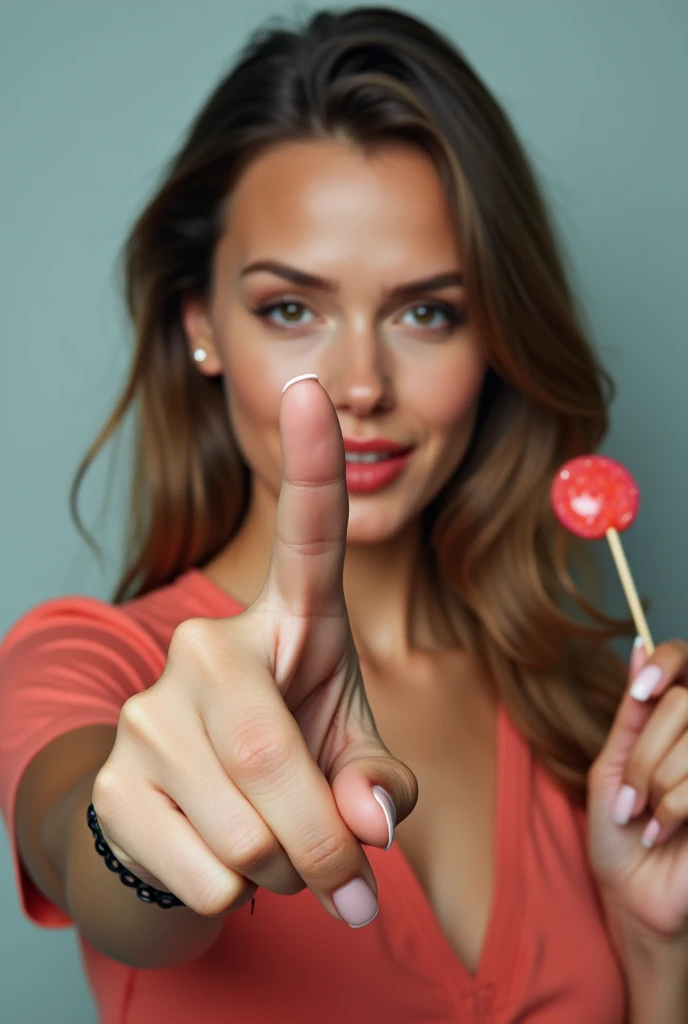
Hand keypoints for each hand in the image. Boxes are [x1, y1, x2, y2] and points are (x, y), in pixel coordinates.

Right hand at [92, 376, 417, 925]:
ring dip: (283, 872)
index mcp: (286, 623)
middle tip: (349, 885)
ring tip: (267, 848)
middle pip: (272, 757)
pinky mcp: (112, 778)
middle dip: (322, 845)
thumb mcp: (347, 757)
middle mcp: (206, 648)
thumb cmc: (286, 765)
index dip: (312, 466)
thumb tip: (369, 824)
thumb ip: (378, 781)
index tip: (314, 389)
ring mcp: (148, 710)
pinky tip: (219, 863)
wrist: (185, 827)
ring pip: (244, 833)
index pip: (304, 538)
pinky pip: (205, 873)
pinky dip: (237, 897)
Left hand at [587, 637, 687, 940]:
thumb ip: (633, 713)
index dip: (667, 662)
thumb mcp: (613, 764)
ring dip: (655, 784)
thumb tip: (640, 646)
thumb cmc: (619, 832)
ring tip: (646, 818)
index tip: (640, 692)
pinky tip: (664, 832)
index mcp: (678, 724)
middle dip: (643, 754)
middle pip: (680, 704)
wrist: (633, 895)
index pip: (685, 660)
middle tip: (629, 798)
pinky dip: (674, 808)